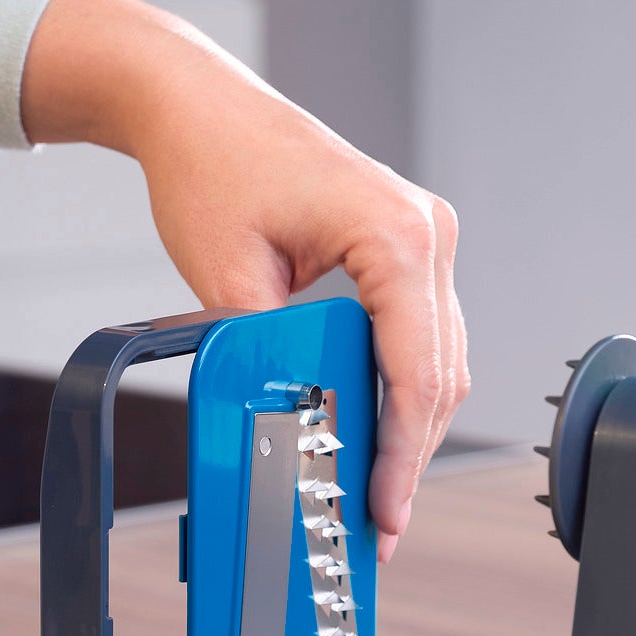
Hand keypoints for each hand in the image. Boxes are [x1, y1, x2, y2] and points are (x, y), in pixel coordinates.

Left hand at [24, 0, 468, 560]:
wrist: (198, 109)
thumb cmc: (212, 168)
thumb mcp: (228, 280)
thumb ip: (268, 356)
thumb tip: (287, 426)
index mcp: (395, 233)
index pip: (416, 370)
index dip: (400, 455)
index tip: (383, 511)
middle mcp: (426, 233)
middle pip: (438, 376)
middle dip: (408, 458)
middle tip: (381, 527)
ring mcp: (423, 238)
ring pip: (438, 363)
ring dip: (409, 432)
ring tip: (378, 497)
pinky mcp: (405, 248)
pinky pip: (419, 337)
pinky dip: (399, 391)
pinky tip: (375, 438)